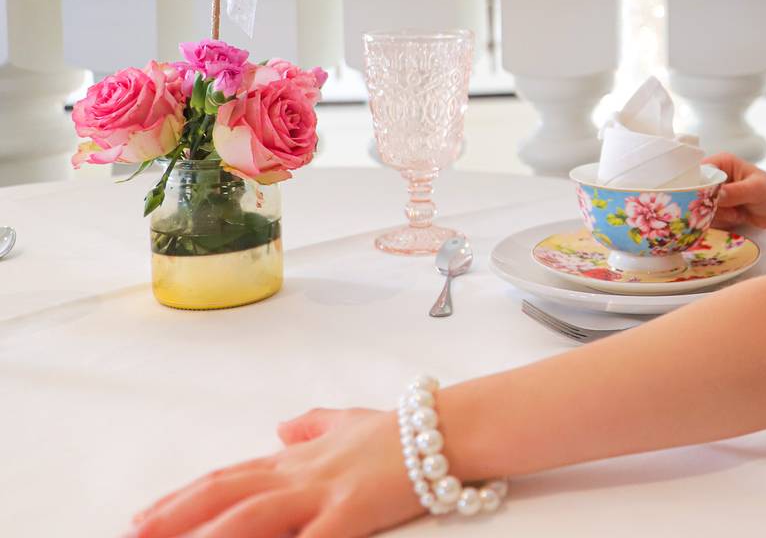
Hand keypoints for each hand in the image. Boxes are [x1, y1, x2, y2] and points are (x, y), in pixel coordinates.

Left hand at [127, 407, 420, 537]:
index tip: (143, 517)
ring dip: (212, 536)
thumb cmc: (404, 430)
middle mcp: (301, 474)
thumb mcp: (351, 422)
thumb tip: (282, 426)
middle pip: (226, 495)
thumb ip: (314, 426)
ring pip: (252, 517)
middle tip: (134, 535)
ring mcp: (324, 493)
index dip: (183, 498)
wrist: (448, 428)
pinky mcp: (351, 512)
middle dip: (176, 518)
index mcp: (298, 459)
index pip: (228, 477)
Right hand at [704, 152, 765, 243]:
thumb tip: (713, 195)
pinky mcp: (720, 209)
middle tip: (729, 209)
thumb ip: (734, 192)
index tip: (702, 200)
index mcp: (722, 162)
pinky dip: (722, 222)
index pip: (698, 171)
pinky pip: (709, 218)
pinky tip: (737, 218)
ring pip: (701, 208)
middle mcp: (716, 176)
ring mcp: (716, 194)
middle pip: (695, 192)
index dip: (694, 185)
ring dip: (718, 215)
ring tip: (737, 213)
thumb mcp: (755, 190)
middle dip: (709, 205)